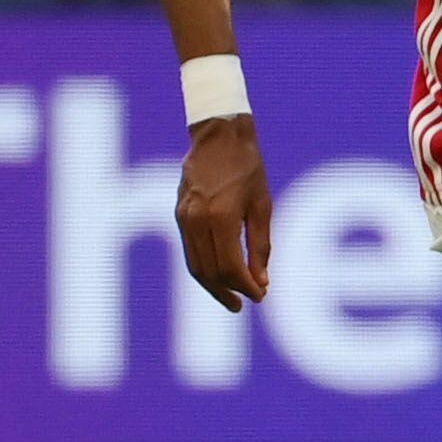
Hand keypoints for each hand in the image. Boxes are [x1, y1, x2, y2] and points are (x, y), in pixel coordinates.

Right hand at [176, 117, 273, 310]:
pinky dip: (204, 268)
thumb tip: (262, 280)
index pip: (230, 266)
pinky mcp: (178, 215)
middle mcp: (197, 220)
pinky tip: (219, 275)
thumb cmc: (248, 167)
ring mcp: (183, 218)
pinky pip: (189, 251)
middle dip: (227, 292)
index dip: (246, 287)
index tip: (261, 297)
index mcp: (221, 217)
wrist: (218, 136)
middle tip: (244, 304)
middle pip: (209, 271)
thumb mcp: (263, 205)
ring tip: (231, 297)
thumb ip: (260, 244)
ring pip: (194, 265)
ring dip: (212, 286)